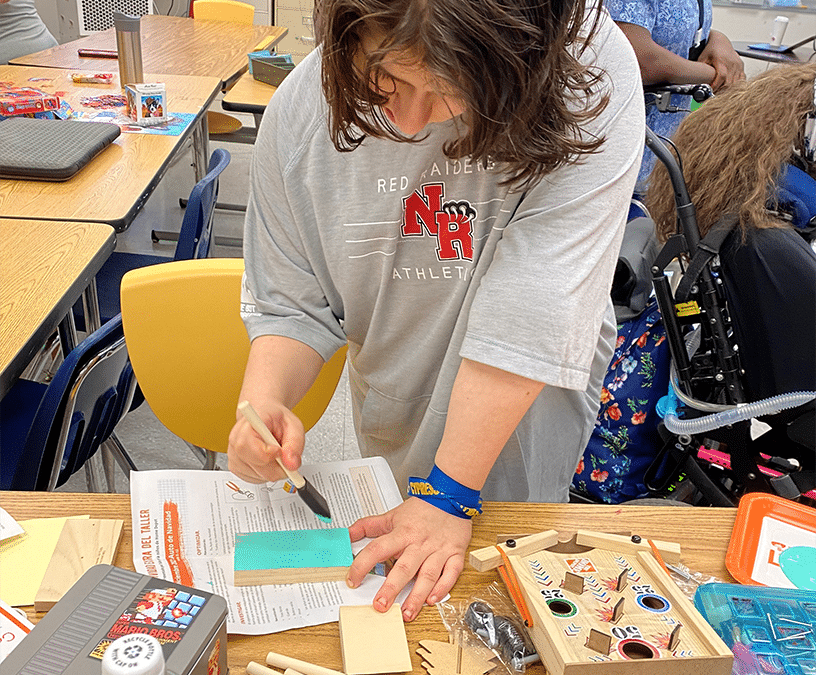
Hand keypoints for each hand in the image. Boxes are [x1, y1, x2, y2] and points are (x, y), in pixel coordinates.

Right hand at [227, 400, 304, 483]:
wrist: (265, 417)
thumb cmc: (277, 419)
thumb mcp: (294, 426)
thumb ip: (295, 444)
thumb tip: (292, 465)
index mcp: (249, 423)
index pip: (248, 445)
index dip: (268, 453)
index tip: (279, 449)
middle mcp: (236, 439)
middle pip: (256, 466)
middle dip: (277, 466)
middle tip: (284, 454)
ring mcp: (233, 455)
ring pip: (257, 476)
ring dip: (272, 470)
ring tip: (274, 454)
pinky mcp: (235, 468)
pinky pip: (254, 479)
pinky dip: (265, 474)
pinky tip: (268, 461)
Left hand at [346, 497, 471, 621]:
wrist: (451, 497)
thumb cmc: (422, 509)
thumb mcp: (392, 515)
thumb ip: (368, 526)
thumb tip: (348, 534)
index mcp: (402, 533)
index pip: (377, 549)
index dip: (362, 565)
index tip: (353, 579)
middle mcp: (419, 544)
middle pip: (403, 568)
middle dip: (391, 589)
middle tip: (380, 606)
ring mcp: (438, 550)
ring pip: (428, 575)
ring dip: (417, 596)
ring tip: (406, 613)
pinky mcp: (455, 554)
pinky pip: (451, 573)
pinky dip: (443, 588)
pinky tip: (432, 600)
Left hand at [699, 30, 744, 91]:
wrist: (720, 41)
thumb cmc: (711, 49)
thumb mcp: (702, 59)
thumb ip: (700, 71)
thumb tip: (693, 83)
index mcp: (722, 61)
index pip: (721, 77)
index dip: (716, 87)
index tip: (710, 93)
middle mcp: (732, 63)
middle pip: (729, 83)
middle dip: (721, 92)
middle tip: (713, 97)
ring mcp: (738, 65)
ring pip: (736, 83)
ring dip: (728, 90)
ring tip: (720, 94)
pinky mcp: (741, 66)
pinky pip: (741, 79)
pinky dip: (735, 86)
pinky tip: (729, 89)